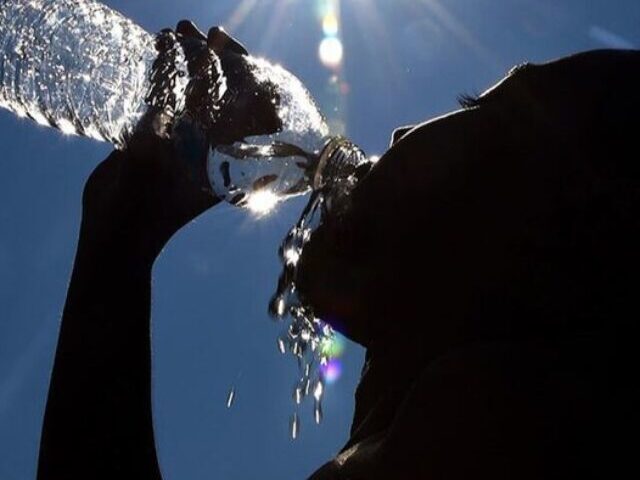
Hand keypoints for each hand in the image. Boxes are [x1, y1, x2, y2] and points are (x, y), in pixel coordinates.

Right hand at [80, 21, 258, 261]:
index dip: (237, 66)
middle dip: (207, 55)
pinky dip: (164, 75)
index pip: (245, 102)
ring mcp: (186, 140)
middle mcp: (212, 143)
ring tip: (170, 31)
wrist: (116, 230)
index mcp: (227, 152)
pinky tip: (157, 51)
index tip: (219, 38)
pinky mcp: (159, 140)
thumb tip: (259, 97)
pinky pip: (168, 100)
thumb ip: (203, 126)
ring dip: (185, 61)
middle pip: (220, 91)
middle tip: (190, 27)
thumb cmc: (152, 204)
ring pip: (193, 92)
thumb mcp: (181, 159)